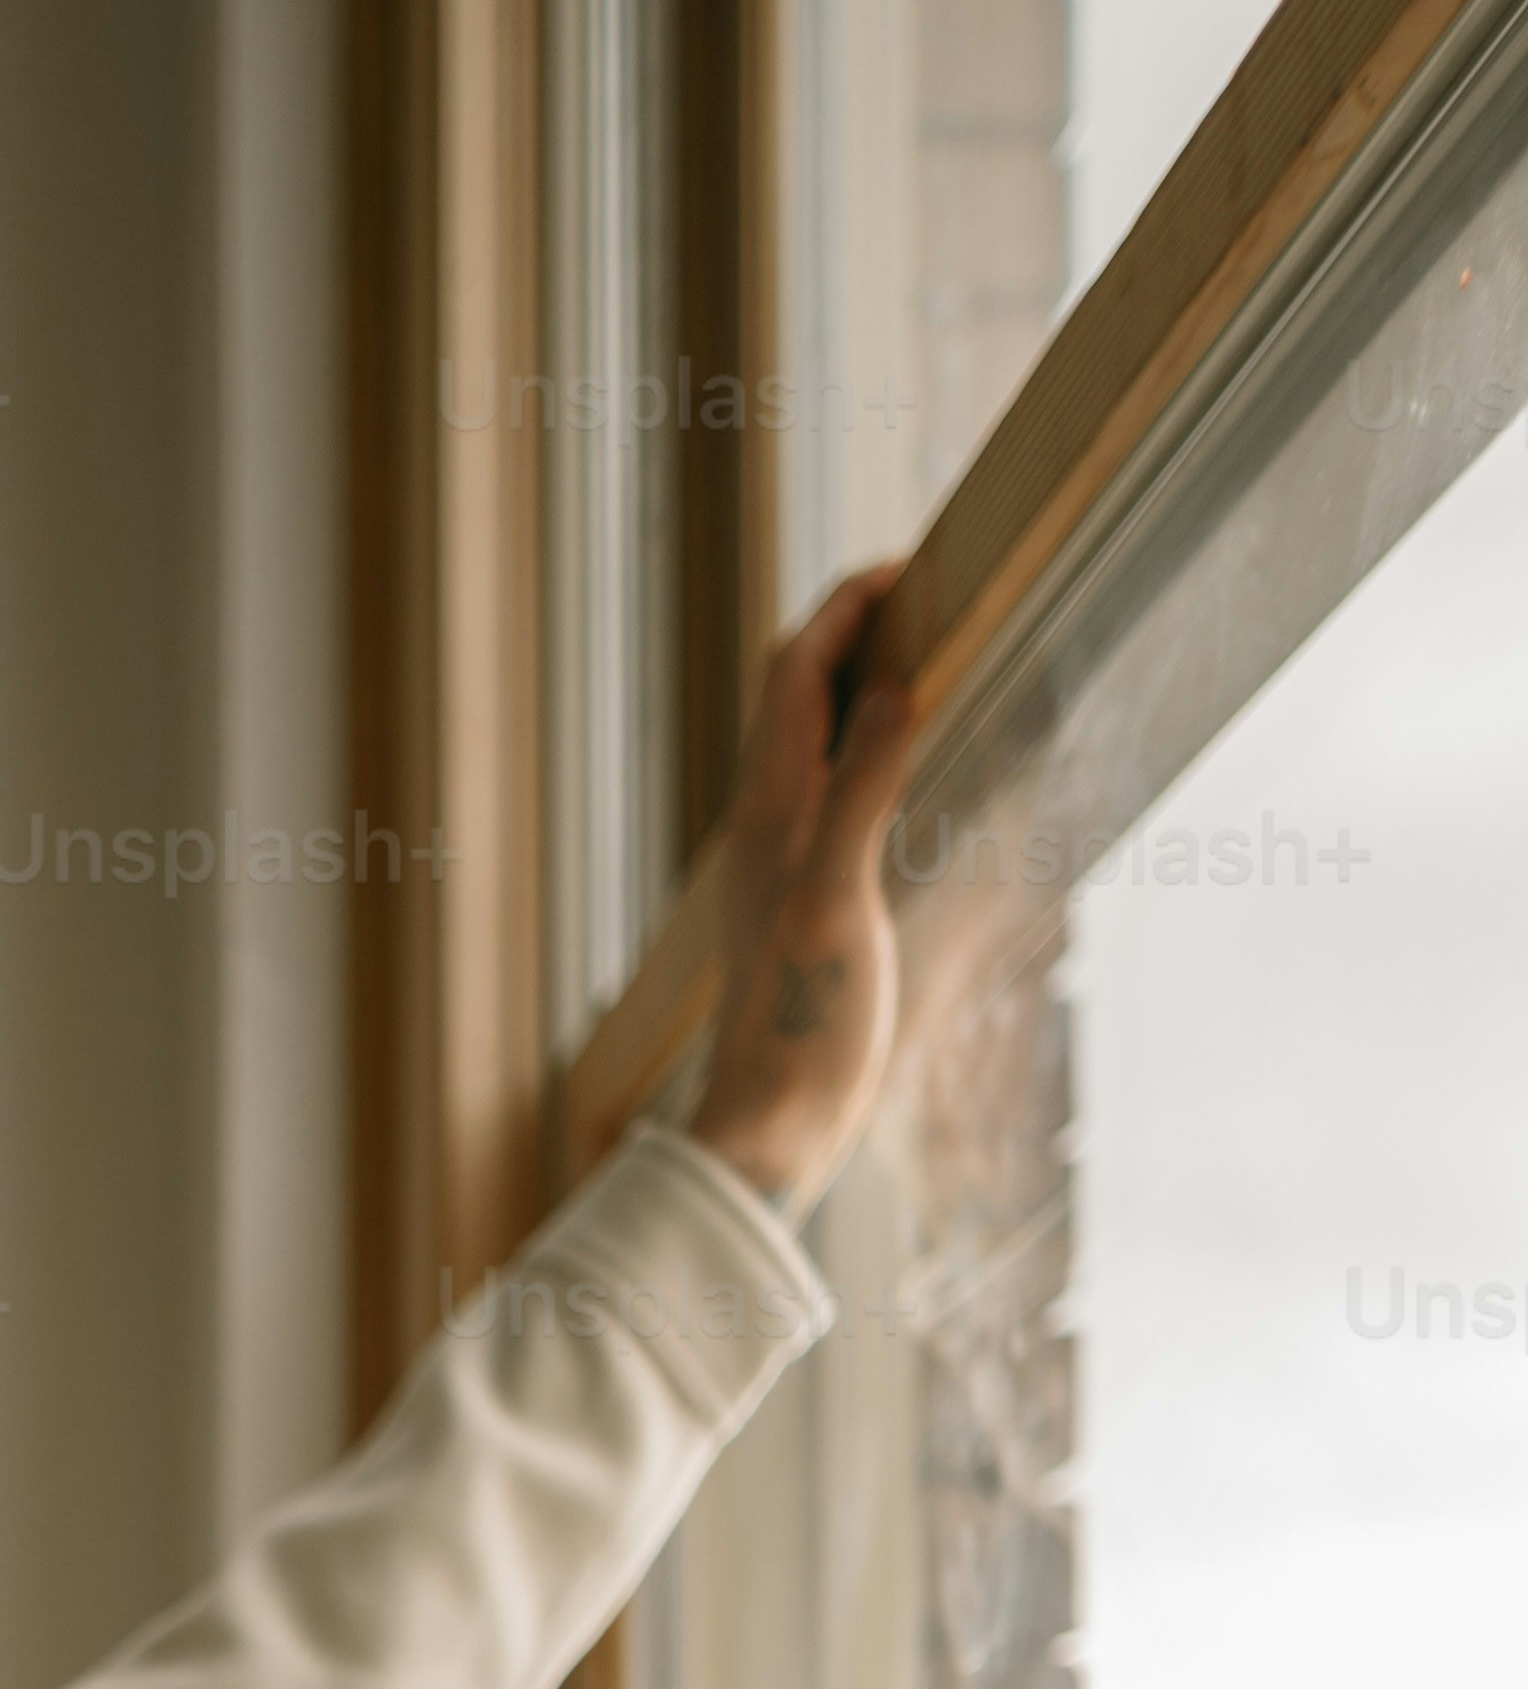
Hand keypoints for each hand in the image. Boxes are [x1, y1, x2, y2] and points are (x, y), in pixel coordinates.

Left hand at [682, 563, 918, 1222]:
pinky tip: (904, 769)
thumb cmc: (802, 1020)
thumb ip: (864, 790)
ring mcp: (784, 862)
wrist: (775, 1120)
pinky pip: (831, 796)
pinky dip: (867, 752)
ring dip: (855, 688)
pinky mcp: (806, 901)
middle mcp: (767, 824)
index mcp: (771, 810)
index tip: (902, 568)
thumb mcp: (839, 896)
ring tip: (921, 657)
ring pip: (808, 744)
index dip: (842, 609)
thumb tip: (897, 688)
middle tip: (918, 598)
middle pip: (794, 695)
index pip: (794, 671)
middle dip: (847, 633)